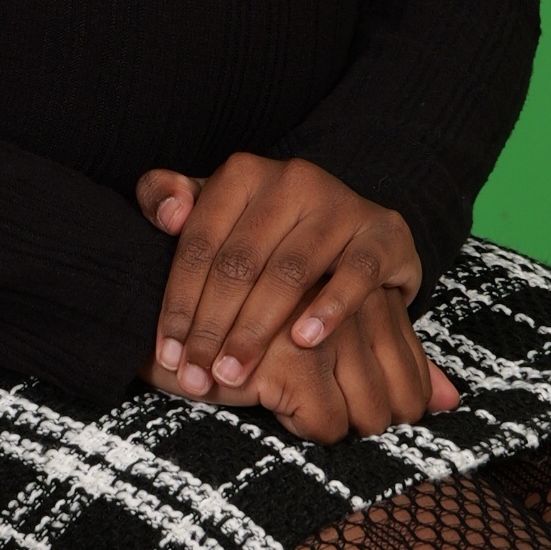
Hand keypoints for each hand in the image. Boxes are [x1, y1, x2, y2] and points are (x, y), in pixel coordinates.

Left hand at [135, 155, 435, 404]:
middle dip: (212, 327)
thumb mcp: (211, 209)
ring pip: (290, 272)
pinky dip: (329, 308)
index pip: (200, 244)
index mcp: (243, 173)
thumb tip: (168, 213)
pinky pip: (356, 273)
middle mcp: (292, 180)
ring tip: (233, 373)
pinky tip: (304, 342)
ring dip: (257, 329)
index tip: (169, 356)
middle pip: (240, 262)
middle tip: (197, 377)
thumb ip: (166, 197)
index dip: (179, 303)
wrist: (352, 226)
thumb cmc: (264, 229)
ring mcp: (341, 204)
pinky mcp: (384, 232)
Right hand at [217, 285, 458, 441]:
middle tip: (322, 415)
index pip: (412, 367)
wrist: (162, 306)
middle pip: (398, 399)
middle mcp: (359, 304)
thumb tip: (452, 400)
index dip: (391, 402)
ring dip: (335, 428)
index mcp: (369, 290)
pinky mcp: (298, 360)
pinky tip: (259, 396)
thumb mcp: (331, 337)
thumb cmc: (253, 327)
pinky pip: (328, 425)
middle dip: (367, 424)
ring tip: (292, 406)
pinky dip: (300, 426)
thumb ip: (394, 358)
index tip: (348, 407)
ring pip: (368, 417)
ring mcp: (331, 331)